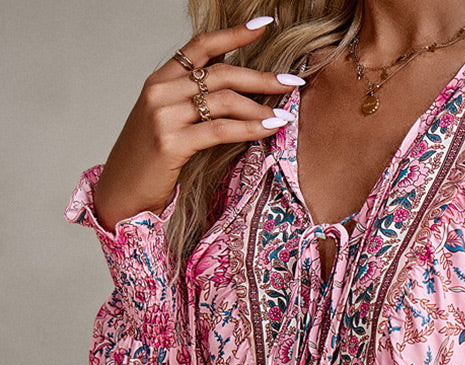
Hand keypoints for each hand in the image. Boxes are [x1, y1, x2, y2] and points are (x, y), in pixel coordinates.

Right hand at [93, 19, 301, 230]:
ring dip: (260, 106)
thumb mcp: (168, 120)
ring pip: (223, 100)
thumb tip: (236, 90)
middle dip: (261, 77)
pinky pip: (220, 129)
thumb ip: (192, 101)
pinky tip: (269, 127)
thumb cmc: (150, 159)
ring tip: (285, 115)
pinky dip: (249, 127)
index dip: (234, 34)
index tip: (264, 25)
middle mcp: (160, 91)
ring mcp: (164, 115)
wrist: (122, 190)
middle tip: (292, 81)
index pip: (201, 46)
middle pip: (220, 73)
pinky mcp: (171, 142)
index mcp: (160, 80)